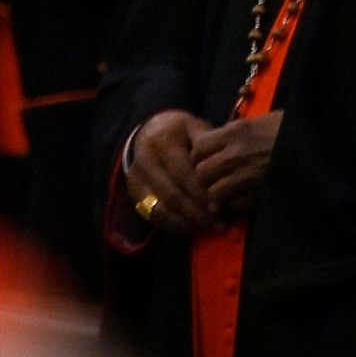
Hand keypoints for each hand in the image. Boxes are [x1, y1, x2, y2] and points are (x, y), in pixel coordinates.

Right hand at [125, 110, 218, 233]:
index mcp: (163, 144)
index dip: (202, 193)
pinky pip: (152, 215)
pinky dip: (173, 225)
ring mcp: (136, 178)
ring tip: (208, 228)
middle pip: (172, 195)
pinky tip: (192, 228)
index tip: (222, 207)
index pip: (184, 174)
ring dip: (186, 222)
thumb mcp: (194, 128)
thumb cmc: (179, 133)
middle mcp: (145, 161)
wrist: (149, 131)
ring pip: (161, 208)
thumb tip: (222, 170)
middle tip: (220, 224)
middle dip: (198, 213)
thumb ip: (208, 145)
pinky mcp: (133, 192)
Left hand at [191, 112, 282, 216]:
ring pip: (215, 191)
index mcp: (236, 132)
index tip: (204, 158)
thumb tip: (213, 144)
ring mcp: (249, 175)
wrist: (320, 145)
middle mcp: (237, 153)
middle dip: (204, 177)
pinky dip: (237, 203)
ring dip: (219, 193)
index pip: (199, 147)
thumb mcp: (259, 122)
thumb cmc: (291, 129)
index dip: (198, 155)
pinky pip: (237, 204)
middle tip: (213, 178)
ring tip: (226, 190)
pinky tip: (244, 197)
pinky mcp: (262, 192)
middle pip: (202, 172)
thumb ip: (233, 133)